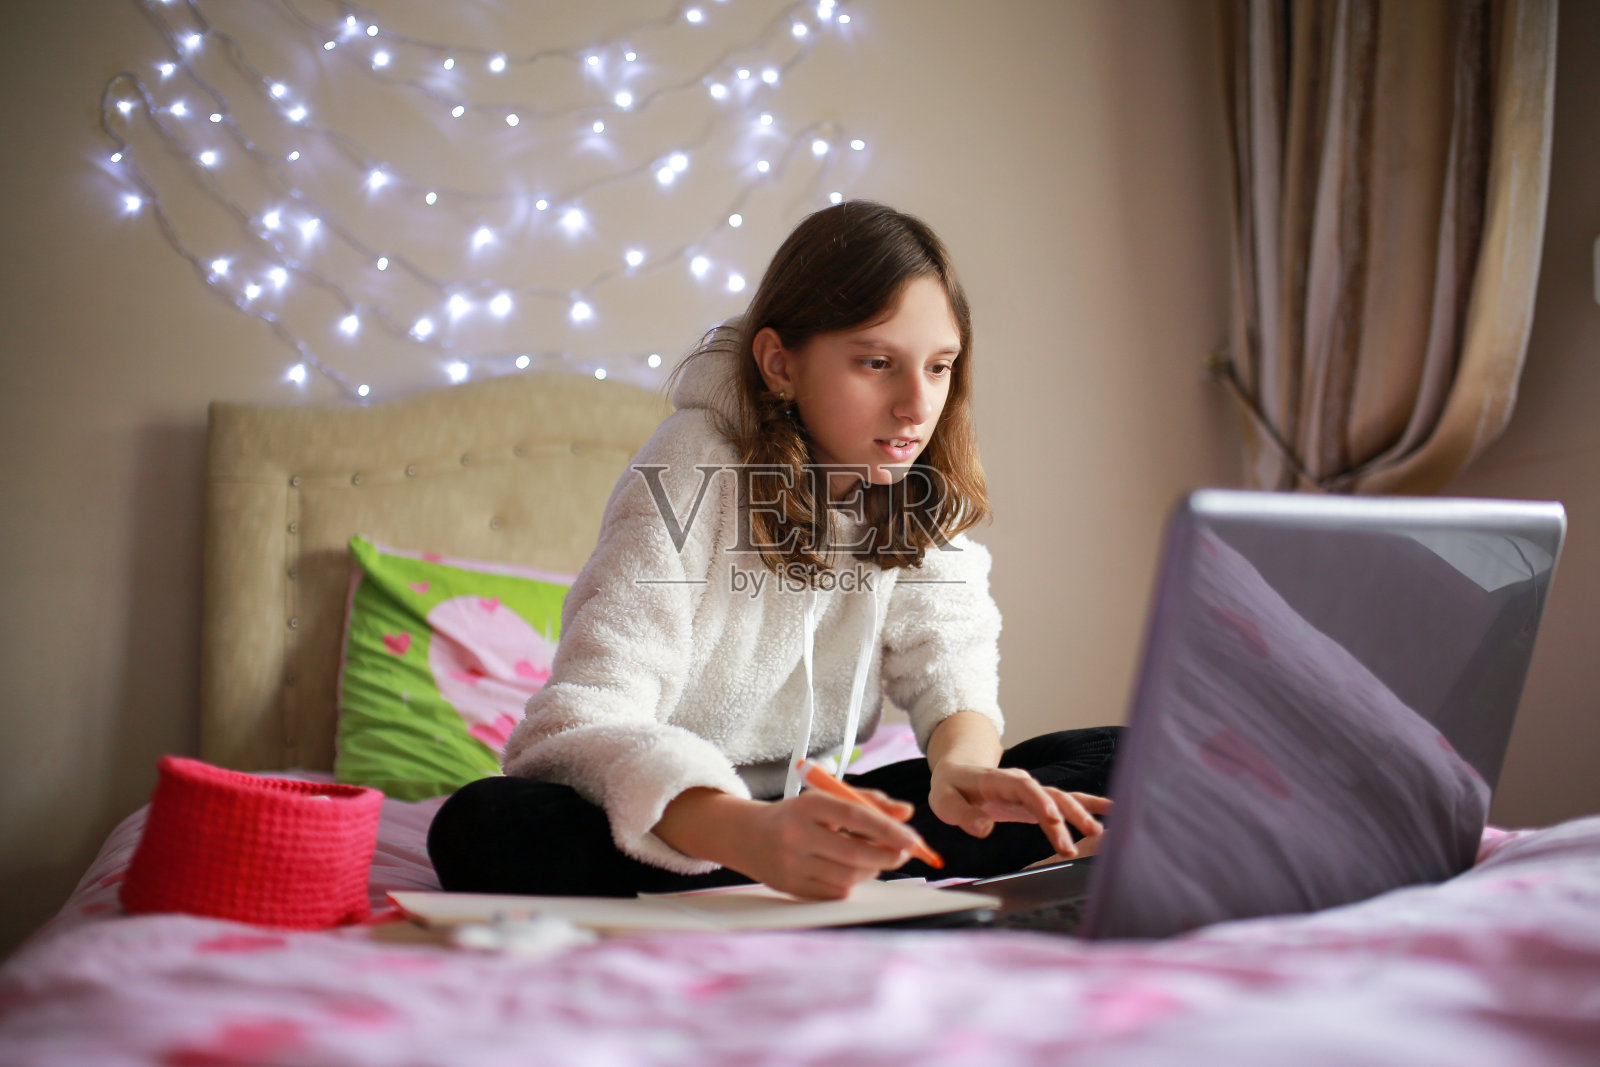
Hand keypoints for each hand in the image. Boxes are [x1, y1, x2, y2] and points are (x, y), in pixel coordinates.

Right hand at [721, 790, 926, 899]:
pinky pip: (835, 892)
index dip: (888, 830)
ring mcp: (792, 865)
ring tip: (873, 858)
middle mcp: (796, 835)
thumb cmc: (797, 815)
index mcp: (807, 806)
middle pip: (855, 853)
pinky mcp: (791, 887)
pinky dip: (851, 882)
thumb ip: (869, 802)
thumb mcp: (828, 798)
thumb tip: (906, 814)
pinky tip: (847, 869)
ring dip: (872, 869)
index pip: (855, 817)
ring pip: (849, 876)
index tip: (912, 839)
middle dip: (888, 856)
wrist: (748, 835)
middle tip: (903, 852)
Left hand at [928, 762, 1110, 857]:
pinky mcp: (1037, 803)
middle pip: (1048, 795)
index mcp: (997, 780)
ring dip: (1079, 815)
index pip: (1022, 787)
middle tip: (1077, 842)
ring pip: (1060, 800)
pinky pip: (1064, 802)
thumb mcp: (944, 801)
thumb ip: (963, 814)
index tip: (1052, 818)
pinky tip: (1110, 811)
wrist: (957, 773)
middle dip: (1065, 816)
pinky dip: (1087, 804)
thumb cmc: (950, 788)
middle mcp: (1020, 783)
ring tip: (1098, 833)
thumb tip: (984, 829)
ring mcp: (1031, 792)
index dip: (1038, 801)